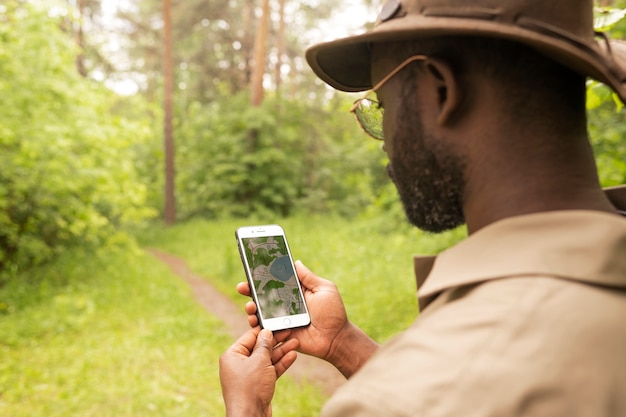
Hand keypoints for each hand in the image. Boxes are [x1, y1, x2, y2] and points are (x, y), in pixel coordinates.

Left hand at [219, 327, 298, 416]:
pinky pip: (270, 370)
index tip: (277, 323)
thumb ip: (264, 345)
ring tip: (295, 343)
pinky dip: (280, 364)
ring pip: (267, 359)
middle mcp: (238, 364)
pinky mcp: (258, 384)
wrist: (250, 415)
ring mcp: (248, 375)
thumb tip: (266, 332)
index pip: (250, 337)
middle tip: (289, 332)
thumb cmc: (250, 387)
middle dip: (276, 341)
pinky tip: (292, 356)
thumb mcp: (259, 361)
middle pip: (259, 347)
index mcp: (232, 355)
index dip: (265, 330)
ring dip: (281, 351)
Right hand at [237, 261, 377, 376]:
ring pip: (260, 312)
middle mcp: (285, 304)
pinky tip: (254, 320)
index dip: (263, 276)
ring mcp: (281, 319)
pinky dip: (257, 325)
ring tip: (250, 306)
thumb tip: (295, 262)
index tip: (252, 269)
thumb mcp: (324, 289)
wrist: (336, 338)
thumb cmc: (333, 313)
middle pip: (263, 296)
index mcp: (294, 292)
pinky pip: (264, 329)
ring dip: (251, 308)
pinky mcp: (280, 333)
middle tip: (241, 287)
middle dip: (250, 290)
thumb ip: (308, 277)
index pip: (275, 282)